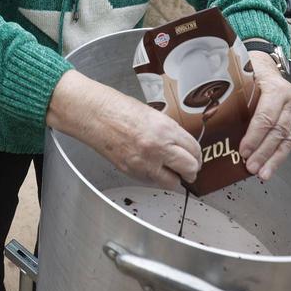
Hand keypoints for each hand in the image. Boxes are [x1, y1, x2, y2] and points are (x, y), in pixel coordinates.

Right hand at [48, 70, 200, 190]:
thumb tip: (180, 145)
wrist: (94, 114)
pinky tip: (152, 167)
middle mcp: (158, 148)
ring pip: (173, 182)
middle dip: (191, 169)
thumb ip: (168, 131)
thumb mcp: (152, 114)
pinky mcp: (132, 171)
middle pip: (190, 169)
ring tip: (171, 171)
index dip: (197, 155)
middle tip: (189, 168)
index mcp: (166, 129)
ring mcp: (145, 163)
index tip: (195, 156)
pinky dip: (156, 178)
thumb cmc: (117, 108)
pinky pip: (153, 181)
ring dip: (175, 177)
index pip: (194, 149)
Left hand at [239, 51, 290, 181]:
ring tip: (263, 174)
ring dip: (274, 159)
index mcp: (275, 88)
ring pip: (287, 138)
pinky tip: (270, 167)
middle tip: (251, 167)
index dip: (254, 136)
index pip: (266, 116)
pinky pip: (290, 140)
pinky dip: (280, 155)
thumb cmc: (250, 70)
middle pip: (277, 131)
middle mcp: (290, 99)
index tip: (243, 150)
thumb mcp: (242, 76)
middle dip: (263, 152)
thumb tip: (211, 117)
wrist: (267, 64)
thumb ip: (232, 94)